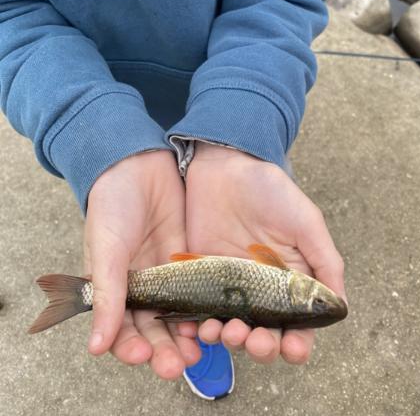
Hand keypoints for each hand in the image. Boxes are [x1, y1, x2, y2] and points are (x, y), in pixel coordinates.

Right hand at [84, 150, 200, 378]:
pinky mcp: (192, 258)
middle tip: (176, 366)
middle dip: (163, 350)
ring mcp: (169, 274)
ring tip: (197, 352)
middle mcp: (143, 286)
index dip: (131, 347)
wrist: (139, 163)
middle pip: (154, 329)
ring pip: (179, 315)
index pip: (122, 330)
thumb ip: (107, 294)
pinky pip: (200, 289)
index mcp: (116, 288)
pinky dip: (205, 306)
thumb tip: (96, 348)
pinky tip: (214, 319)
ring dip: (186, 336)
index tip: (142, 355)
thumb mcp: (107, 248)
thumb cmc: (112, 205)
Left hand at [182, 142, 345, 364]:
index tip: (293, 348)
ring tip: (226, 330)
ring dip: (232, 340)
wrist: (225, 166)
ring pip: (232, 330)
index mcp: (291, 281)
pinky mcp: (200, 278)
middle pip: (265, 335)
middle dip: (263, 347)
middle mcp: (261, 291)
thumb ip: (325, 262)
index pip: (298, 326)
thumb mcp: (306, 222)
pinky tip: (200, 328)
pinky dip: (200, 327)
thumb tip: (340, 307)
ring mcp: (229, 287)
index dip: (298, 344)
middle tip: (257, 340)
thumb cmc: (271, 191)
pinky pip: (200, 312)